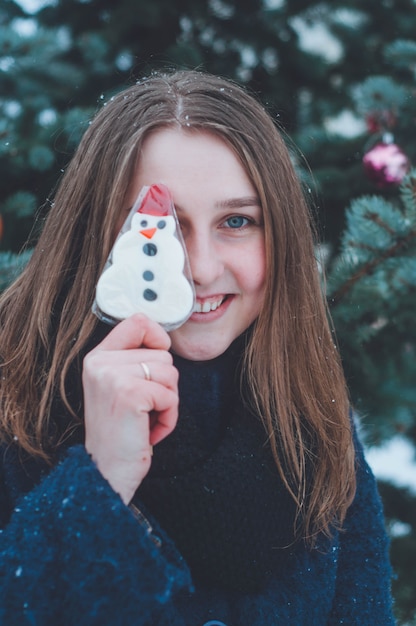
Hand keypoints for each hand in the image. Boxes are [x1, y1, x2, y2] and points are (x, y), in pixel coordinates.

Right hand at [83, 314, 178, 503]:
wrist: (104, 473)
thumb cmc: (119, 434)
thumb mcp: (117, 388)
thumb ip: (132, 361)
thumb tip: (163, 340)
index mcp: (97, 358)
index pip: (137, 321)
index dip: (158, 337)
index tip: (158, 360)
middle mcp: (100, 363)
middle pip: (163, 354)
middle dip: (165, 385)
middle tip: (145, 409)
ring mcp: (113, 377)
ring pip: (171, 373)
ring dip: (168, 403)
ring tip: (146, 420)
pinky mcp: (130, 394)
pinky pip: (171, 396)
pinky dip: (169, 418)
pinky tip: (149, 431)